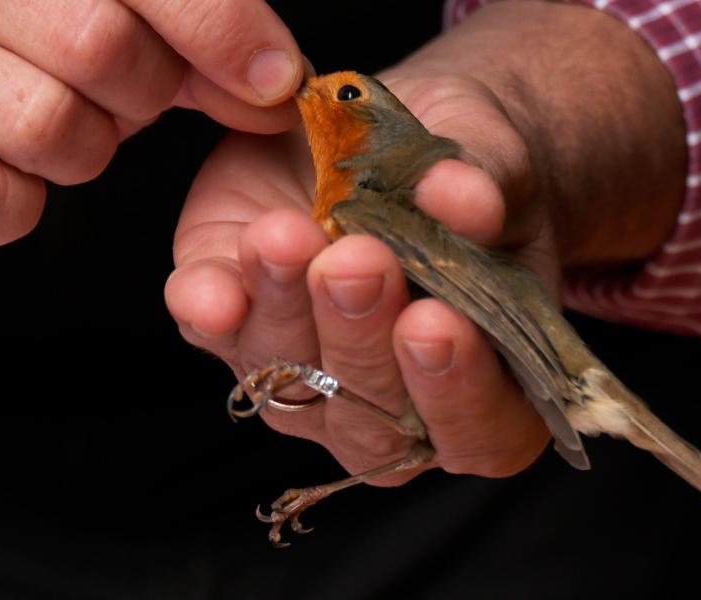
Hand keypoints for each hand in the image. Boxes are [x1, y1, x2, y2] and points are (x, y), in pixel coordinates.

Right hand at [0, 0, 301, 275]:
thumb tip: (274, 86)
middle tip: (117, 104)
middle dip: (140, 96)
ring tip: (32, 135)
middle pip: (100, 44)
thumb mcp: (83, 35)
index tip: (274, 79)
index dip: (219, 24)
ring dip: (75, 155)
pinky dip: (14, 208)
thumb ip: (180, 49)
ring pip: (52, 129)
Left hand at [167, 72, 554, 482]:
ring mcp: (301, 368)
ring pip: (284, 385)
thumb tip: (463, 198)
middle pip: (371, 422)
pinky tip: (213, 289)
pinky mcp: (230, 312)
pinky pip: (209, 329)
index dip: (459, 393)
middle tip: (355, 263)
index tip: (435, 321)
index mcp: (483, 374)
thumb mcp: (492, 150)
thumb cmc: (456, 161)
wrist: (379, 124)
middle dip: (359, 342)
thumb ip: (488, 175)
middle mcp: (386, 397)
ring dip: (283, 315)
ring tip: (284, 237)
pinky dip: (208, 311)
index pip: (484, 431)